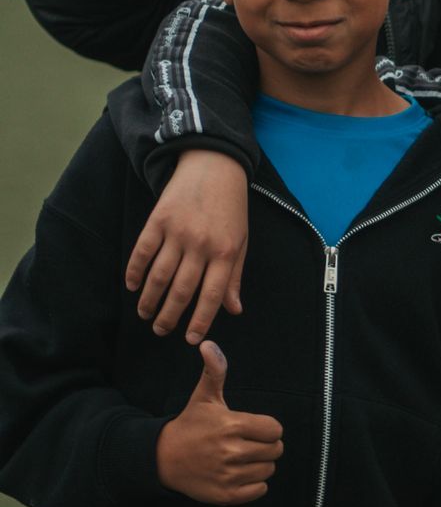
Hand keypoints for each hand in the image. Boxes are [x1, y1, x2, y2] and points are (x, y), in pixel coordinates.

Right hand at [127, 150, 249, 342]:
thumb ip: (235, 276)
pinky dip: (135, 272)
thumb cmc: (231, 208)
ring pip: (159, 276)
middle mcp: (201, 245)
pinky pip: (142, 252)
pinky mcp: (158, 220)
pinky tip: (132, 286)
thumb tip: (233, 310)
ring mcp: (177, 232)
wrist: (214, 167)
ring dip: (149, 299)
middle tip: (160, 330)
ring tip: (144, 314)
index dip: (200, 320)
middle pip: (181, 290)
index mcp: (226, 252)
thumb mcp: (242, 241)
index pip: (212, 295)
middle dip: (169, 316)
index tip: (190, 339)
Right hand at [154, 342, 284, 503]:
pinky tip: (237, 474)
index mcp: (232, 426)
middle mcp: (232, 452)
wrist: (161, 459)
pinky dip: (253, 485)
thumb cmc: (190, 425)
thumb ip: (214, 371)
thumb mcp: (204, 398)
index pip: (276, 430)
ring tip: (239, 458)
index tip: (251, 428)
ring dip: (259, 465)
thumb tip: (208, 344)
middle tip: (245, 443)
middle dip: (265, 446)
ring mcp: (228, 475)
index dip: (267, 428)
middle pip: (276, 451)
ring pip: (269, 471)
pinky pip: (260, 491)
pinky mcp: (225, 495)